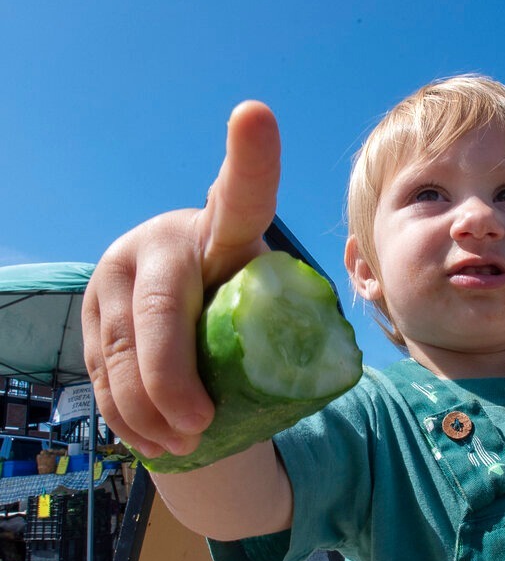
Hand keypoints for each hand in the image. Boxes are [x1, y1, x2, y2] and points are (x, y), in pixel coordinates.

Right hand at [82, 101, 279, 458]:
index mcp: (223, 230)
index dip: (250, 159)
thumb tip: (360, 369)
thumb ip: (292, 318)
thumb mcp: (273, 305)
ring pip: (120, 352)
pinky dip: (125, 417)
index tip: (256, 115)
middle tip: (199, 428)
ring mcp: (116, 275)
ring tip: (182, 445)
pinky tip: (149, 440)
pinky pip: (99, 375)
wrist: (190, 325)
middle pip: (160, 311)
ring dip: (147, 411)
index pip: (240, 195)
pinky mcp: (89, 315)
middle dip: (173, 380)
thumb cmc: (250, 311)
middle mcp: (163, 240)